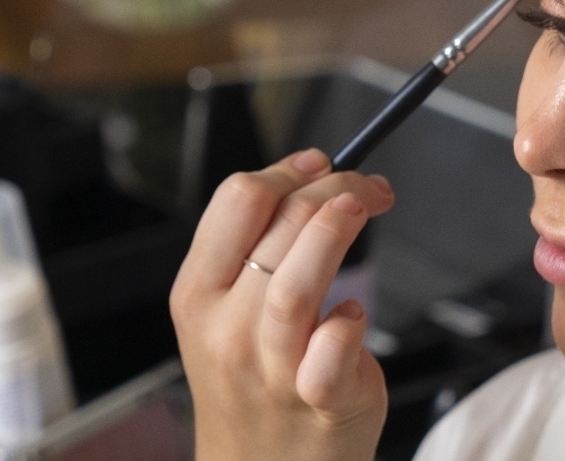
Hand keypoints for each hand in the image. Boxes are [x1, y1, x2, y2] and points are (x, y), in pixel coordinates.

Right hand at [171, 148, 395, 460]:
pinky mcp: (317, 400)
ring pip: (295, 284)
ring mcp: (269, 368)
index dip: (288, 171)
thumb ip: (255, 253)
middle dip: (330, 187)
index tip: (323, 163)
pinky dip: (350, 321)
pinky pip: (332, 350)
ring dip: (335, 232)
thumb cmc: (253, 388)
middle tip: (366, 186)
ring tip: (366, 206)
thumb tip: (310, 178)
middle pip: (275, 227)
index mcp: (198, 295)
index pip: (236, 202)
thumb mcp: (225, 316)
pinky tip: (355, 310)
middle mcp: (227, 329)